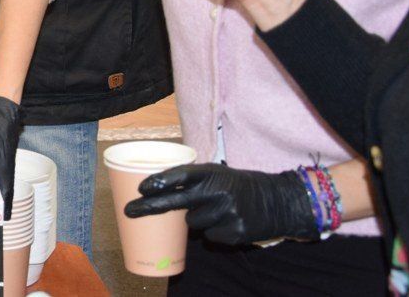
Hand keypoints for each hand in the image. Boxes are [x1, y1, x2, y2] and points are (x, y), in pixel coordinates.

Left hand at [125, 164, 317, 243]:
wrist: (278, 202)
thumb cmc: (239, 186)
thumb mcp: (218, 174)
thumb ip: (194, 180)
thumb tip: (159, 191)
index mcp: (212, 172)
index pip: (180, 174)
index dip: (159, 181)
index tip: (141, 188)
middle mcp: (218, 191)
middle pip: (176, 201)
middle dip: (149, 207)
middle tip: (130, 210)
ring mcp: (227, 213)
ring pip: (192, 223)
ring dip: (195, 220)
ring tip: (215, 212)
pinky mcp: (234, 232)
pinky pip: (209, 237)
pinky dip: (213, 232)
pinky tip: (228, 223)